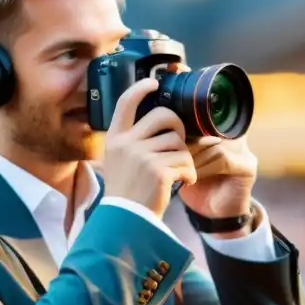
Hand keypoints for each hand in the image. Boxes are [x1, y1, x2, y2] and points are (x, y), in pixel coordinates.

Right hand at [103, 77, 196, 217]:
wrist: (125, 220)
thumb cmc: (127, 190)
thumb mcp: (119, 160)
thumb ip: (133, 139)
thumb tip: (162, 118)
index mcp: (115, 138)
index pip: (126, 102)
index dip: (141, 89)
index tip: (154, 84)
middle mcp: (126, 144)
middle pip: (164, 116)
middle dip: (179, 126)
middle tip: (180, 141)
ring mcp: (141, 157)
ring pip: (179, 142)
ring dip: (185, 157)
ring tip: (178, 171)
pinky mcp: (158, 171)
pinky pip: (186, 162)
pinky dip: (189, 173)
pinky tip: (183, 182)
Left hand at [176, 135, 257, 222]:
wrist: (213, 214)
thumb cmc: (198, 187)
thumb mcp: (187, 162)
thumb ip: (185, 146)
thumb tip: (170, 133)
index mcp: (221, 134)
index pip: (203, 125)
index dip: (187, 135)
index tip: (172, 148)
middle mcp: (235, 139)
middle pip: (210, 135)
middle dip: (189, 148)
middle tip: (175, 161)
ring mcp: (244, 152)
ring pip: (215, 148)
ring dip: (196, 161)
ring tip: (184, 172)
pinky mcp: (247, 167)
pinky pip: (224, 161)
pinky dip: (206, 169)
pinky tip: (195, 178)